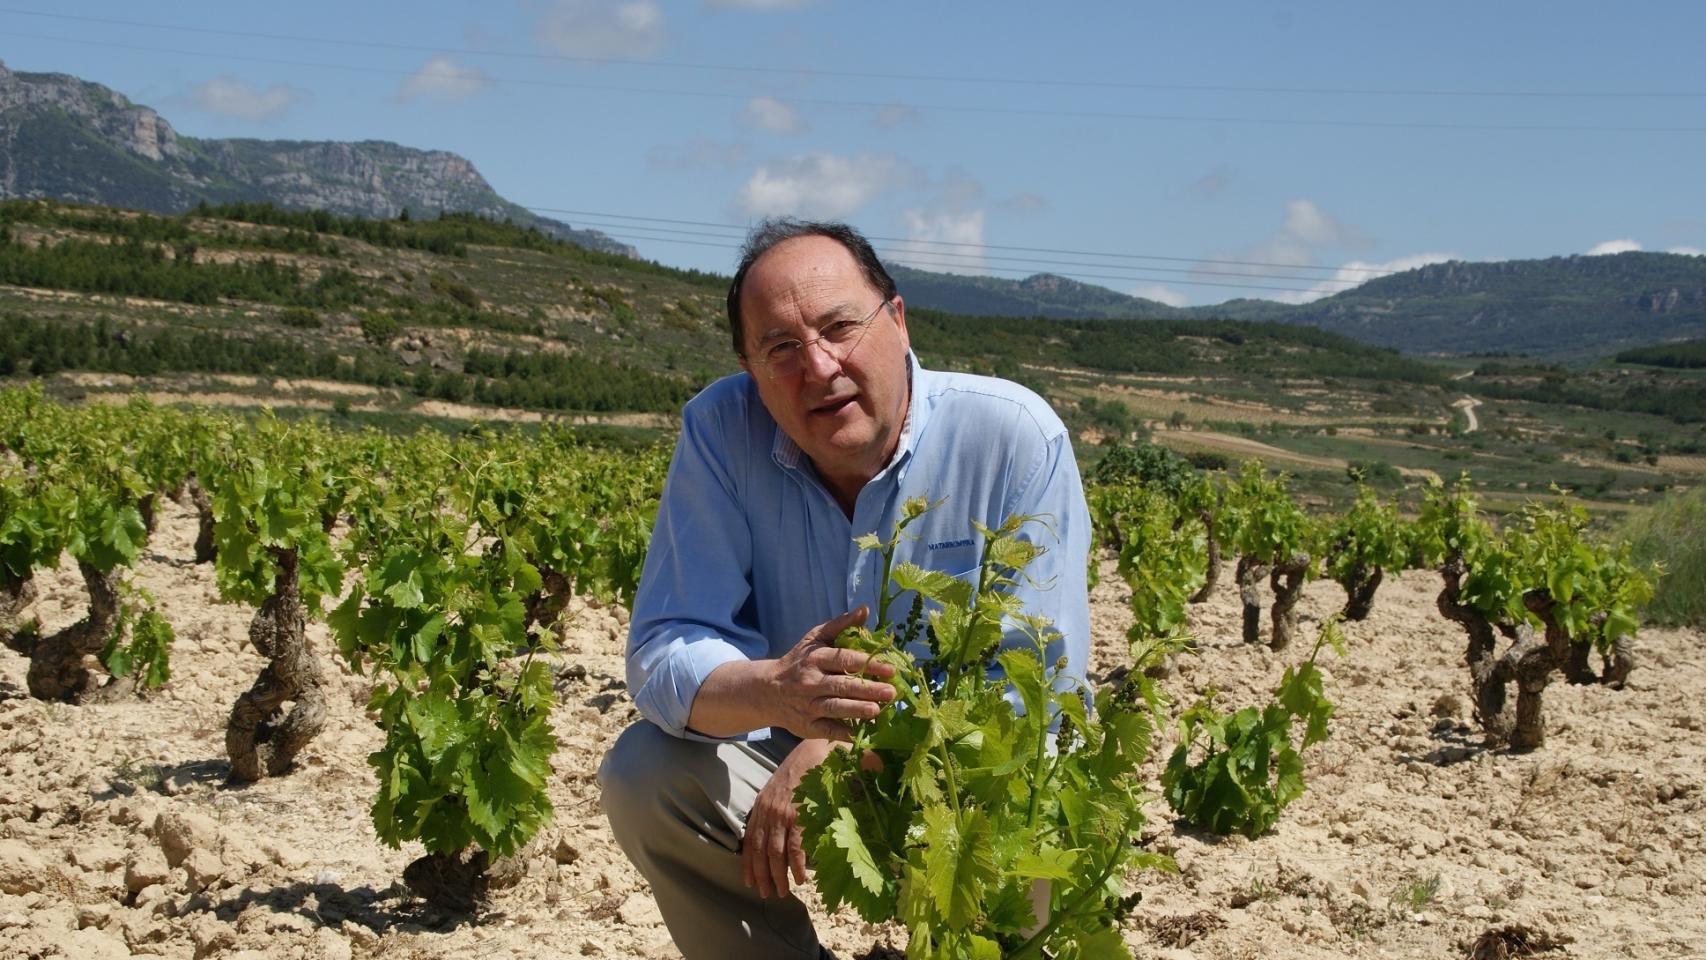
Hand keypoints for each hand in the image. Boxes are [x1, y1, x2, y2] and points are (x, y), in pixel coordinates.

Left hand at [742, 738, 835, 898]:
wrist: (816, 749)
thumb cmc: (802, 767)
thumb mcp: (779, 787)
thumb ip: (773, 807)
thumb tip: (775, 831)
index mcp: (761, 805)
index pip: (749, 840)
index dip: (748, 863)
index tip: (748, 881)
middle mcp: (768, 811)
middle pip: (760, 851)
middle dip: (762, 876)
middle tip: (767, 893)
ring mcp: (783, 814)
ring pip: (775, 854)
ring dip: (779, 876)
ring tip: (783, 891)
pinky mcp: (800, 815)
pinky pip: (796, 847)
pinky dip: (798, 865)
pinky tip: (801, 878)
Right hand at [764, 606, 896, 740]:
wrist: (768, 690)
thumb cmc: (800, 661)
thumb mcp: (815, 638)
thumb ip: (841, 625)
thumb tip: (865, 609)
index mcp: (816, 658)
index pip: (845, 660)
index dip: (868, 664)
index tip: (890, 670)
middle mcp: (811, 682)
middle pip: (842, 686)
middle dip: (868, 689)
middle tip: (891, 692)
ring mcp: (808, 705)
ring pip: (834, 708)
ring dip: (856, 710)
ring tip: (877, 711)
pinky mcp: (807, 726)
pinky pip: (826, 730)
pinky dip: (842, 732)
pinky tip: (860, 733)